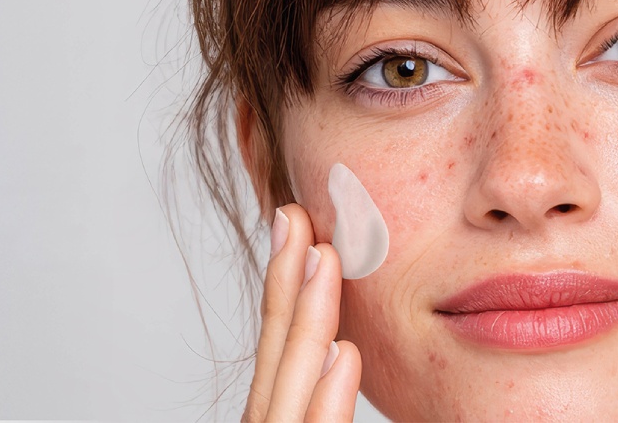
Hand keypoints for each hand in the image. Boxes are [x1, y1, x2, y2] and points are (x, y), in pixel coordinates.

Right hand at [242, 204, 362, 421]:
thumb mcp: (307, 420)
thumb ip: (319, 403)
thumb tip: (342, 349)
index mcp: (274, 414)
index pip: (278, 344)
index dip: (285, 284)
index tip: (296, 228)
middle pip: (276, 348)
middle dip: (285, 279)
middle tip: (295, 215)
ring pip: (289, 382)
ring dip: (306, 316)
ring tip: (323, 256)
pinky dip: (328, 399)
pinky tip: (343, 351)